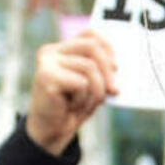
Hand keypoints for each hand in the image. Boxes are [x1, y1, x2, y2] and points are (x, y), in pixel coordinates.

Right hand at [25, 30, 117, 155]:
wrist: (52, 130)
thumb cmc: (73, 105)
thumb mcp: (91, 84)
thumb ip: (101, 70)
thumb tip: (118, 65)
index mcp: (62, 49)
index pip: (90, 34)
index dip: (108, 47)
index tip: (117, 67)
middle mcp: (51, 52)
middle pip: (92, 47)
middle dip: (109, 71)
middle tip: (115, 91)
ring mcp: (47, 63)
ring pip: (90, 67)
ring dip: (96, 91)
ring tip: (87, 103)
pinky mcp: (46, 77)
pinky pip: (82, 83)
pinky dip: (84, 99)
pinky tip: (72, 106)